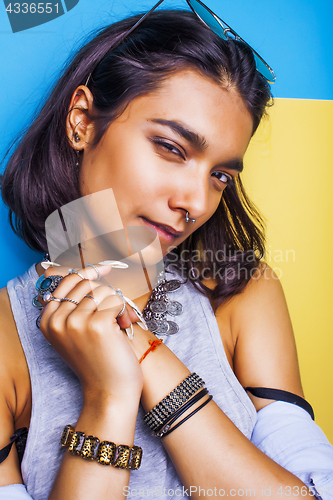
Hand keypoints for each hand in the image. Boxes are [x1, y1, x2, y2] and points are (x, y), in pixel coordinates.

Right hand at [39, 264, 142, 402]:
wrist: (109, 391)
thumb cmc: (98, 360)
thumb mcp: (76, 332)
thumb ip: (75, 306)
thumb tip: (93, 271)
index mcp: (48, 320)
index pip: (68, 281)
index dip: (89, 273)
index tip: (106, 267)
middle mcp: (58, 320)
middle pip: (88, 284)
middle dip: (106, 296)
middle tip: (114, 317)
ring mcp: (76, 322)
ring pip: (104, 291)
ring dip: (116, 305)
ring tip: (117, 326)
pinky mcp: (97, 325)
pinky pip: (116, 301)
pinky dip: (124, 312)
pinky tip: (122, 328)